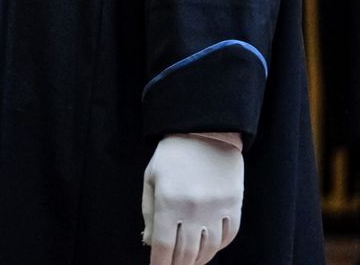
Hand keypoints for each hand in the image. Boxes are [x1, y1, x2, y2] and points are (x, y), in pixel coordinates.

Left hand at [141, 133, 242, 264]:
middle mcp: (193, 209)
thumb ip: (149, 212)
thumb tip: (150, 243)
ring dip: (198, 261)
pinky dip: (218, 248)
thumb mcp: (152, 179)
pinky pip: (228, 236)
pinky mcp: (234, 206)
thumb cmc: (172, 155)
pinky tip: (208, 249)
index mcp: (168, 202)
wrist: (205, 132)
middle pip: (187, 252)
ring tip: (189, 263)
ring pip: (209, 249)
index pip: (165, 246)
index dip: (161, 263)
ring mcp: (216, 209)